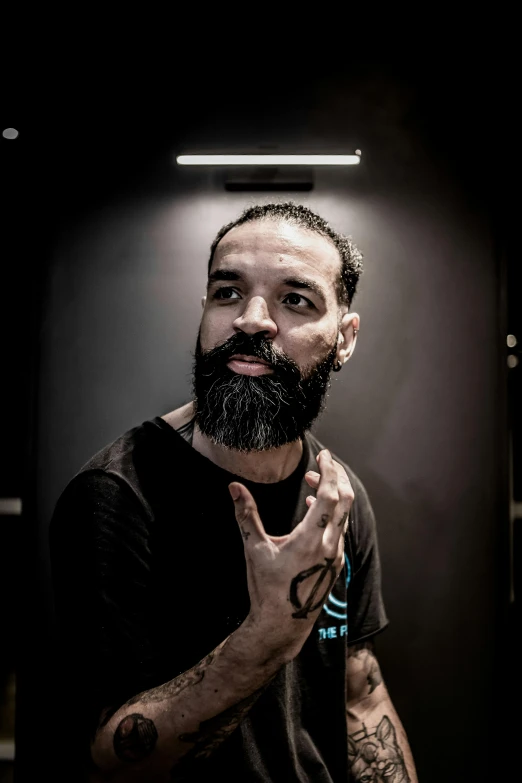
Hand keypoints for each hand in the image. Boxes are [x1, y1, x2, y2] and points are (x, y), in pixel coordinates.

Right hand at [229, 449, 353, 659]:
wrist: (282, 625)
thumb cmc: (267, 589)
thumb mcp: (254, 549)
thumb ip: (246, 515)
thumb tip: (233, 488)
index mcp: (311, 539)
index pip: (329, 495)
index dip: (328, 471)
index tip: (324, 455)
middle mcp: (330, 546)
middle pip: (345, 501)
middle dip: (336, 477)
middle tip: (324, 462)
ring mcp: (335, 555)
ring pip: (344, 515)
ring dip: (333, 494)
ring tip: (313, 481)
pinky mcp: (335, 563)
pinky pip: (340, 529)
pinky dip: (332, 512)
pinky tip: (314, 508)